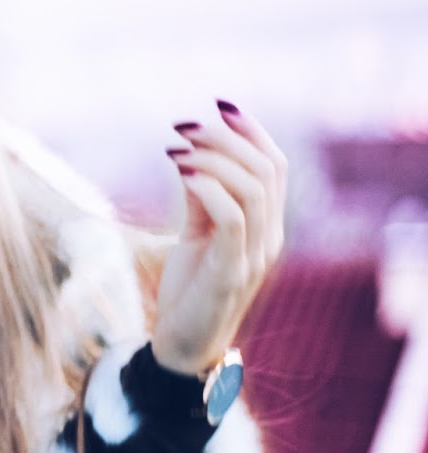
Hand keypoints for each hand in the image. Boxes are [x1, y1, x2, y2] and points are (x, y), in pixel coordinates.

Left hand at [152, 100, 286, 375]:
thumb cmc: (189, 289)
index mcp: (265, 226)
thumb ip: (200, 199)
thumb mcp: (195, 235)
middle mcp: (269, 238)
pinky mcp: (230, 274)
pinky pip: (233, 219)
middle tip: (184, 125)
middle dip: (227, 137)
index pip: (275, 166)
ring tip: (176, 147)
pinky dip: (209, 187)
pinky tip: (180, 172)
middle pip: (267, 169)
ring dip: (214, 158)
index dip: (252, 131)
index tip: (220, 105)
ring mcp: (254, 257)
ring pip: (254, 189)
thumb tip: (189, 155)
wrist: (181, 346)